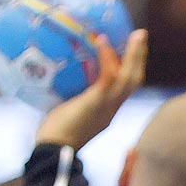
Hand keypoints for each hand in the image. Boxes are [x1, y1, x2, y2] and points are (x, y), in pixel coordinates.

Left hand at [36, 30, 147, 150]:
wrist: (55, 150)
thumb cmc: (52, 135)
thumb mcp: (62, 112)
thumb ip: (64, 97)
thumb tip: (45, 76)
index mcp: (106, 111)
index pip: (124, 88)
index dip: (129, 69)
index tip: (128, 50)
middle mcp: (112, 108)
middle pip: (134, 81)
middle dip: (140, 58)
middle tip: (140, 35)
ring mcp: (107, 106)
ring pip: (130, 79)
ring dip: (135, 56)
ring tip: (136, 36)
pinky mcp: (97, 103)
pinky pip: (108, 78)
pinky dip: (108, 59)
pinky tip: (102, 42)